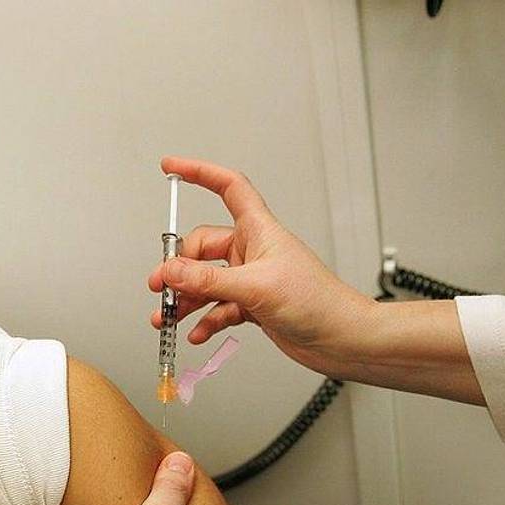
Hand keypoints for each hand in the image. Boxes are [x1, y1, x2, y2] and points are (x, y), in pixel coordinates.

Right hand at [148, 156, 378, 377]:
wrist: (341, 338)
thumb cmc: (318, 302)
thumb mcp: (255, 287)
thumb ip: (208, 280)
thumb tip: (172, 271)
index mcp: (259, 230)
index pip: (228, 187)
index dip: (200, 173)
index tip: (172, 167)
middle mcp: (252, 251)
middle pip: (202, 247)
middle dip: (179, 268)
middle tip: (162, 286)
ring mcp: (251, 279)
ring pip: (206, 282)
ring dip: (186, 298)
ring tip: (169, 316)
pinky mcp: (252, 305)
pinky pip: (217, 307)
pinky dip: (205, 319)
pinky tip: (197, 332)